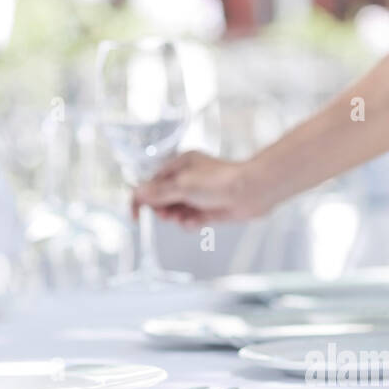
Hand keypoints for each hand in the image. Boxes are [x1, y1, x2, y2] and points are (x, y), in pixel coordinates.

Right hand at [132, 152, 272, 228]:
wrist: (252, 192)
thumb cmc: (220, 182)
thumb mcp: (183, 185)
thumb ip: (159, 192)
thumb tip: (137, 194)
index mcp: (179, 164)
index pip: (151, 182)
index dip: (141, 198)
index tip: (136, 217)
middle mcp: (187, 178)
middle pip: (162, 198)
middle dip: (162, 209)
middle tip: (167, 214)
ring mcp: (198, 195)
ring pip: (176, 211)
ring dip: (176, 217)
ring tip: (184, 218)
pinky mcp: (208, 209)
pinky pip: (190, 219)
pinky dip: (191, 223)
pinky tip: (197, 222)